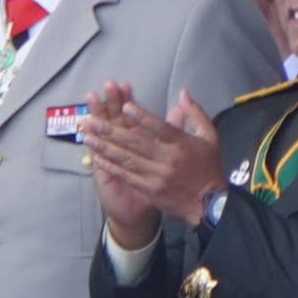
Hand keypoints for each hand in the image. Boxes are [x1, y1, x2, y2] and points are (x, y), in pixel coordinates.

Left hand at [83, 88, 228, 224]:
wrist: (209, 204)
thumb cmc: (208, 167)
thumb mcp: (210, 137)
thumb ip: (195, 114)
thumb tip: (183, 93)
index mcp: (181, 145)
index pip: (159, 128)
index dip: (142, 117)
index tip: (125, 106)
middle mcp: (167, 160)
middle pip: (135, 142)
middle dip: (110, 130)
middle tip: (91, 120)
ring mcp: (156, 176)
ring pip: (126, 159)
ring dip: (104, 146)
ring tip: (87, 136)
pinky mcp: (149, 190)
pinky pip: (126, 175)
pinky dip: (110, 165)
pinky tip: (96, 157)